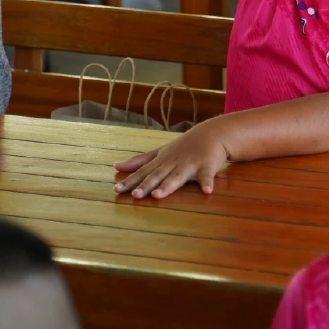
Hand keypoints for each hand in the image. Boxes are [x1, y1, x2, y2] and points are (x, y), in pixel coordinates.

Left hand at [114, 121, 228, 198]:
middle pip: (158, 175)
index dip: (130, 180)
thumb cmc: (184, 146)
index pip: (143, 172)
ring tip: (158, 195)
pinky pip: (207, 176)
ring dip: (168, 186)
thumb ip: (140, 161)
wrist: (212, 133)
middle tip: (136, 195)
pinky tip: (207, 191)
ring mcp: (190, 164)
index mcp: (162, 161)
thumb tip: (116, 166)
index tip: (117, 190)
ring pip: (177, 176)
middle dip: (147, 185)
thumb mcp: (160, 152)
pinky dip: (207, 183)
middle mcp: (173, 163)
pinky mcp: (207, 166)